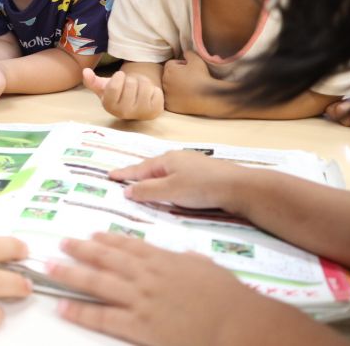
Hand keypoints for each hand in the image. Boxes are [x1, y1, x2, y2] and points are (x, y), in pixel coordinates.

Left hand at [48, 232, 269, 345]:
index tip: (91, 234)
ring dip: (70, 273)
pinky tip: (64, 306)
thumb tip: (185, 256)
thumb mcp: (208, 269)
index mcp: (163, 259)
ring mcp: (141, 299)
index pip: (127, 245)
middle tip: (61, 244)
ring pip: (97, 282)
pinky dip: (81, 311)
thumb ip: (190, 262)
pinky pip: (103, 317)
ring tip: (50, 268)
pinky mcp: (140, 325)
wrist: (239, 323)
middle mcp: (147, 275)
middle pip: (106, 258)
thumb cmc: (230, 298)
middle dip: (80, 250)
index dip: (106, 239)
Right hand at [83, 68, 163, 119]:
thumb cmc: (119, 92)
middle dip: (131, 80)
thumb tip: (85, 72)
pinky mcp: (155, 110)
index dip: (119, 77)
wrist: (137, 102)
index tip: (120, 78)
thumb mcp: (104, 86)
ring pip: (144, 85)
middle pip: (130, 84)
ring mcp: (141, 113)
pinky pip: (156, 91)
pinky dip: (153, 89)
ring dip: (142, 82)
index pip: (114, 86)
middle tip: (130, 86)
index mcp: (109, 106)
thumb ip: (93, 81)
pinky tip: (148, 96)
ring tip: (138, 89)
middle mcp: (124, 113)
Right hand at [110, 150, 248, 214]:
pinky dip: (168, 183)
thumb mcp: (170, 191)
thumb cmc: (201, 187)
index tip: (109, 175)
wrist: (239, 187)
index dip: (124, 173)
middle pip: (153, 168)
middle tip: (124, 179)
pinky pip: (178, 177)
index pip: (139, 168)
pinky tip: (172, 189)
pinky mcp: (204, 175)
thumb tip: (127, 190)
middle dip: (138, 174)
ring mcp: (192, 165)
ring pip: (166, 172)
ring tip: (145, 185)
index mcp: (166, 160)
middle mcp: (178, 159)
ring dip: (154, 179)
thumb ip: (147, 191)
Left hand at [161, 50, 215, 114]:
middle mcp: (164, 82)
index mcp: (169, 70)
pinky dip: (175, 98)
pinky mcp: (169, 105)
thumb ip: (188, 53)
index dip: (181, 65)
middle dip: (176, 76)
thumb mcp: (197, 60)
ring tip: (188, 88)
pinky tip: (185, 97)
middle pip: (168, 76)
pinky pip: (170, 100)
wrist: (208, 97)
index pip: (171, 64)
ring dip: (175, 87)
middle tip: (189, 79)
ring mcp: (166, 95)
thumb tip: (184, 53)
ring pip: (168, 88)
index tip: (189, 70)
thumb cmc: (202, 77)